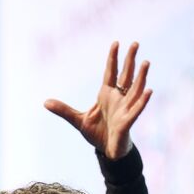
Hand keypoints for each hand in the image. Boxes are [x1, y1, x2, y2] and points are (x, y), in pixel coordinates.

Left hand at [44, 41, 152, 158]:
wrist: (107, 150)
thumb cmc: (97, 132)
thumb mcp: (78, 120)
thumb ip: (63, 110)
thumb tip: (44, 102)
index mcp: (107, 95)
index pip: (111, 73)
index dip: (113, 58)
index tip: (115, 43)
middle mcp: (119, 98)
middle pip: (126, 76)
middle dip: (130, 60)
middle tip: (135, 43)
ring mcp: (125, 109)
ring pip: (135, 89)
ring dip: (141, 76)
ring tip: (146, 62)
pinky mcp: (127, 122)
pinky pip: (137, 110)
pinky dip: (142, 101)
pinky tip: (149, 91)